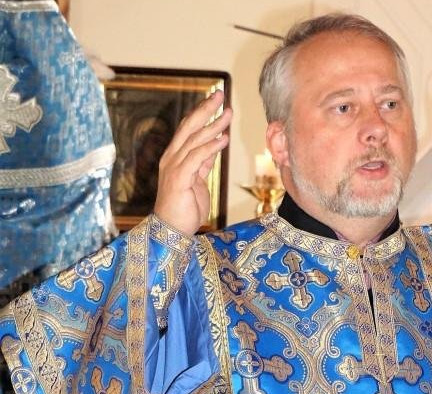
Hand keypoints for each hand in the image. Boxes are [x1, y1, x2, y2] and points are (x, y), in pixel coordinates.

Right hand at [154, 90, 231, 235]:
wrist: (172, 230)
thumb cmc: (185, 208)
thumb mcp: (198, 181)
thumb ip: (203, 163)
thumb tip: (215, 146)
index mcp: (175, 158)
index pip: (188, 129)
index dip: (201, 113)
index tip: (215, 100)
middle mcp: (172, 158)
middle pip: (189, 127)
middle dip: (205, 110)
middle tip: (220, 94)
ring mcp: (174, 167)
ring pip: (195, 140)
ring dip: (213, 126)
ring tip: (228, 114)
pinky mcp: (180, 178)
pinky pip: (197, 158)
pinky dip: (211, 147)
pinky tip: (223, 139)